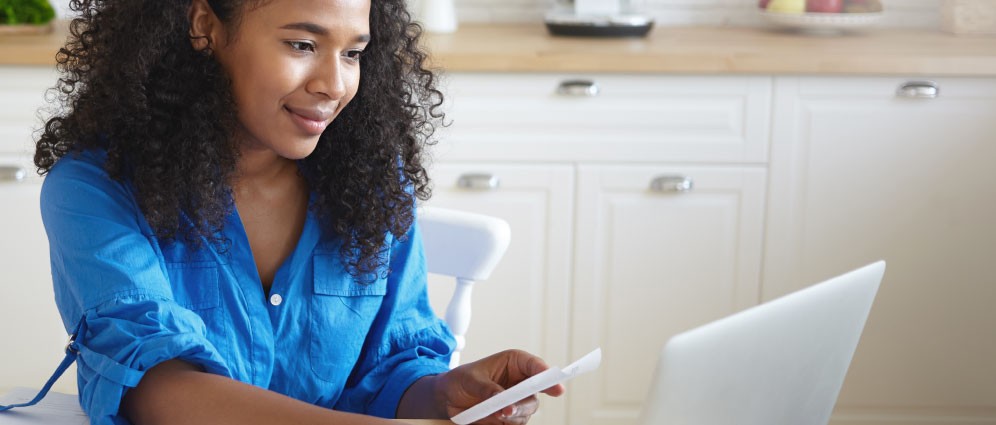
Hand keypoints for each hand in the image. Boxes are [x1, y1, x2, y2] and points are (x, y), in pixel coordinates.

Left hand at [433, 349, 565, 424]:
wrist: (448, 398)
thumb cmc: (461, 380)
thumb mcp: (471, 380)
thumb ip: (488, 389)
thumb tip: (503, 402)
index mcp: (515, 363)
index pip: (536, 366)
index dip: (546, 375)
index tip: (555, 385)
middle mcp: (521, 382)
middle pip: (534, 394)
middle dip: (523, 403)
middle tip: (509, 409)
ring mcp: (517, 401)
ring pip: (526, 412)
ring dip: (512, 416)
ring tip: (495, 415)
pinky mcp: (510, 417)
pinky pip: (515, 423)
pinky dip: (506, 423)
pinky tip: (493, 419)